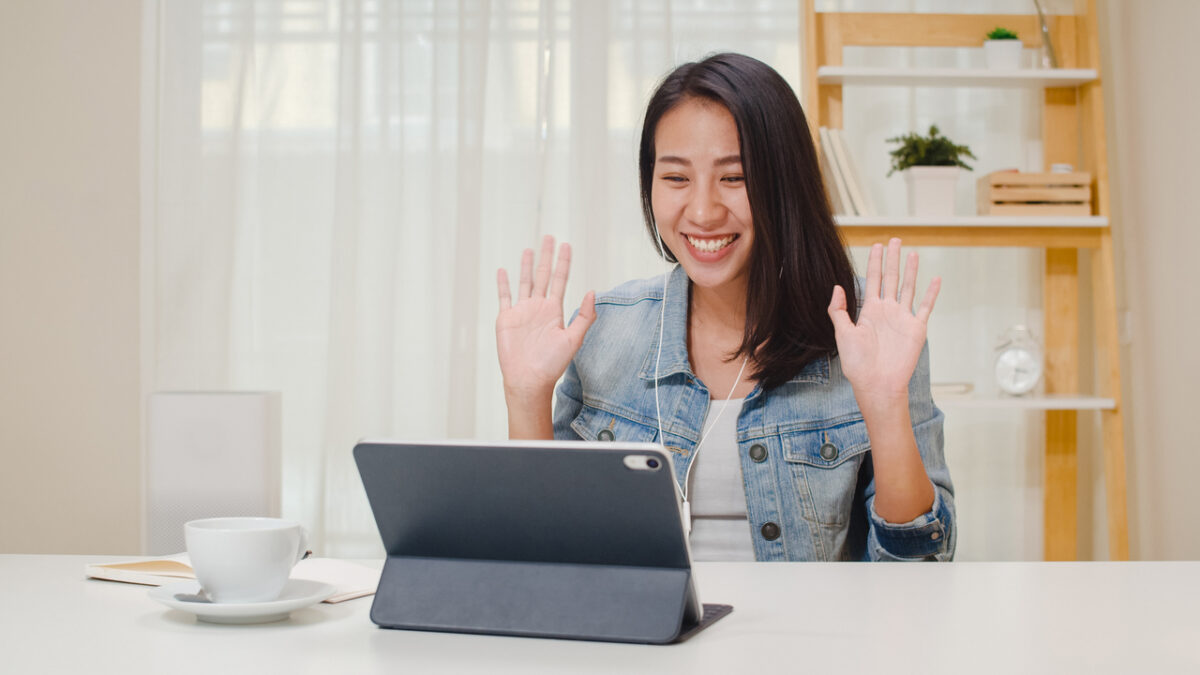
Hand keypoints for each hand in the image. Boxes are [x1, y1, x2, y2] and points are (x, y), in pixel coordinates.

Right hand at [496, 235, 595, 397]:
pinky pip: (504, 297)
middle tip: (550, 237)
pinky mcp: (506, 318)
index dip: (563, 263)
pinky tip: (503, 270)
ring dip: (527, 265)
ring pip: (525, 282)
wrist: (528, 380)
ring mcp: (522, 312)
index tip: (567, 245)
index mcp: (554, 310)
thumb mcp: (573, 339)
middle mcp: (538, 307)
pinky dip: (503, 283)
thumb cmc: (552, 364)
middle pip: (543, 275)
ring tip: (529, 249)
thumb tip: (592, 292)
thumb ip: (583, 316)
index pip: (560, 280)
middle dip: (546, 256)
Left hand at [827, 238, 939, 407]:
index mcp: (869, 311)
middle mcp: (887, 311)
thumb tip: (837, 286)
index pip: (873, 280)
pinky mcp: (916, 329)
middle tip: (895, 239)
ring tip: (913, 252)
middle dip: (893, 259)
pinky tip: (936, 279)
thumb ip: (838, 310)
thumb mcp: (842, 334)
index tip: (876, 245)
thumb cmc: (857, 364)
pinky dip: (931, 293)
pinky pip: (925, 307)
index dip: (874, 263)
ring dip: (911, 271)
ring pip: (908, 288)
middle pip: (891, 278)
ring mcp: (903, 319)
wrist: (877, 384)